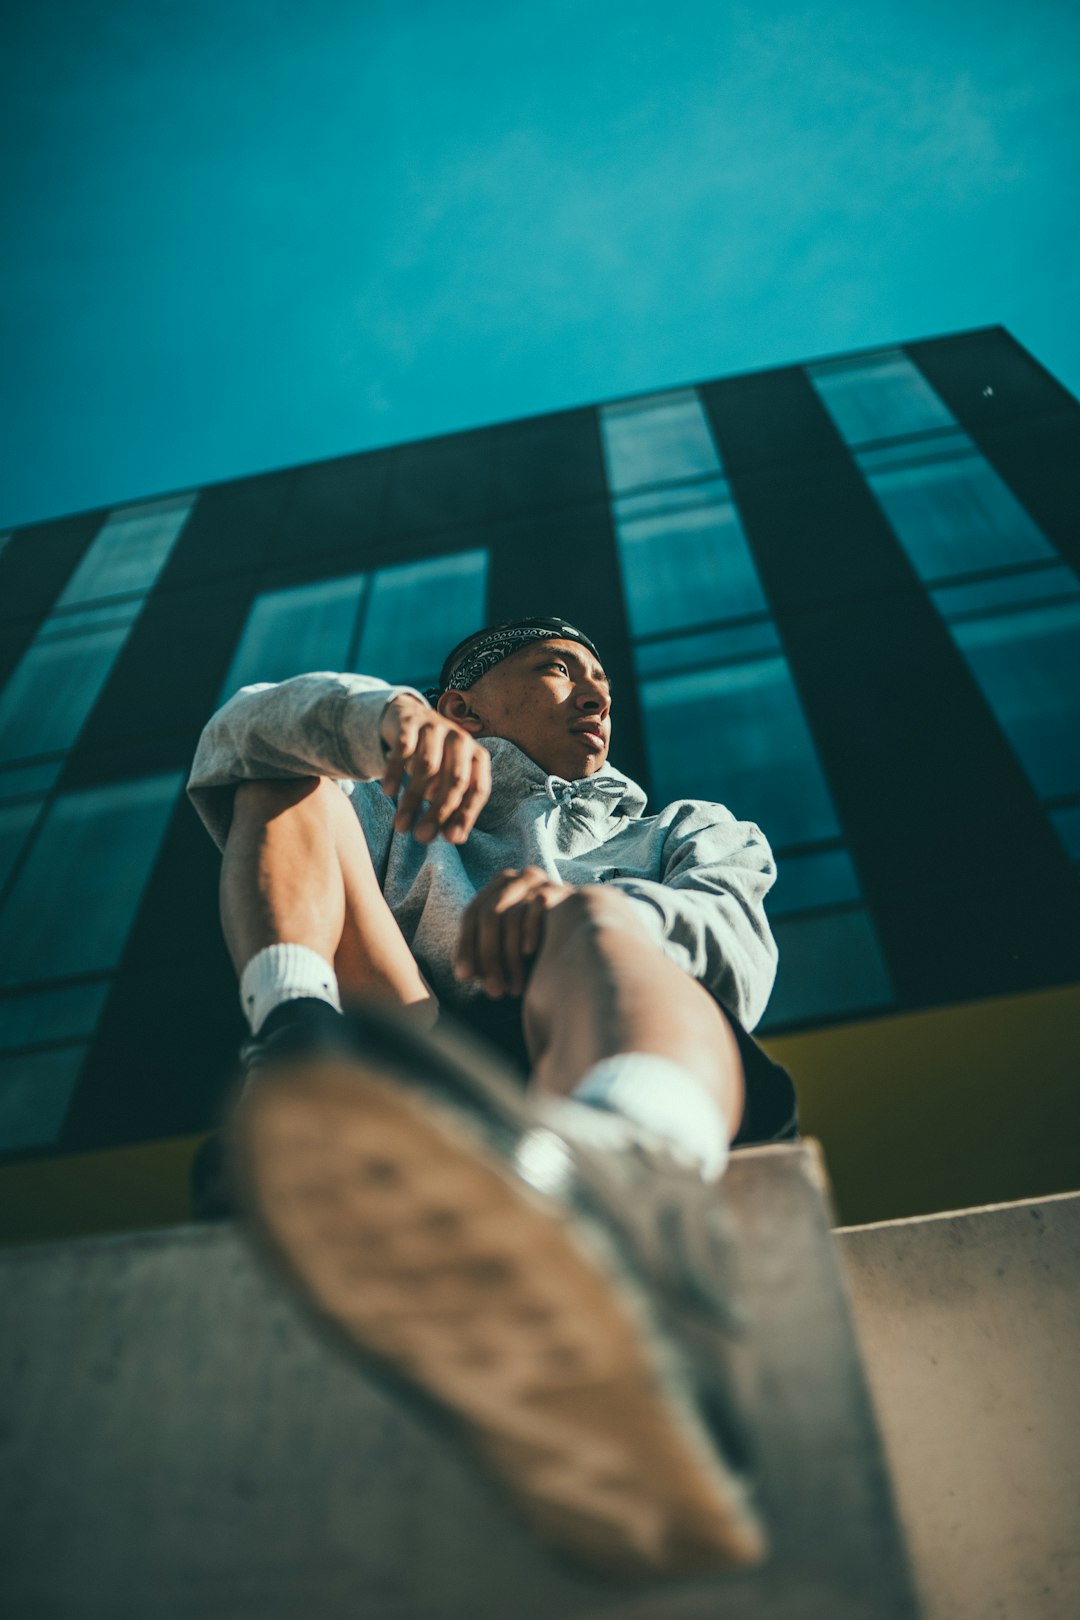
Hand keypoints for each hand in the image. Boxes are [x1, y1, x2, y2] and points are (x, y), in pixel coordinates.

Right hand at [379, 694, 490, 842]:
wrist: (408, 719)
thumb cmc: (435, 760)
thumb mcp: (447, 782)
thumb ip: (453, 808)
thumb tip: (454, 837)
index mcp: (477, 757)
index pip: (478, 789)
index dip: (466, 815)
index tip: (450, 839)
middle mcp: (461, 740)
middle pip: (455, 779)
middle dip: (439, 812)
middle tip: (422, 837)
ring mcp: (436, 727)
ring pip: (428, 766)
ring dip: (413, 800)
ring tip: (401, 826)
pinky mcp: (411, 721)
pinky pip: (404, 748)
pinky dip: (396, 772)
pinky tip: (389, 792)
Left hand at [454, 867, 573, 997]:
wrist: (586, 926)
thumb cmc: (539, 941)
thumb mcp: (507, 944)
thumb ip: (486, 953)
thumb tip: (462, 973)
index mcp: (497, 887)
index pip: (472, 914)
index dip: (466, 946)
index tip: (463, 977)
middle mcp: (515, 879)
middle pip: (489, 914)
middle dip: (488, 956)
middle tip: (492, 991)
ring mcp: (538, 881)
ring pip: (511, 915)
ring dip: (509, 957)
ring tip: (514, 988)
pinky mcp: (558, 889)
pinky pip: (537, 907)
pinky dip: (530, 932)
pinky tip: (529, 955)